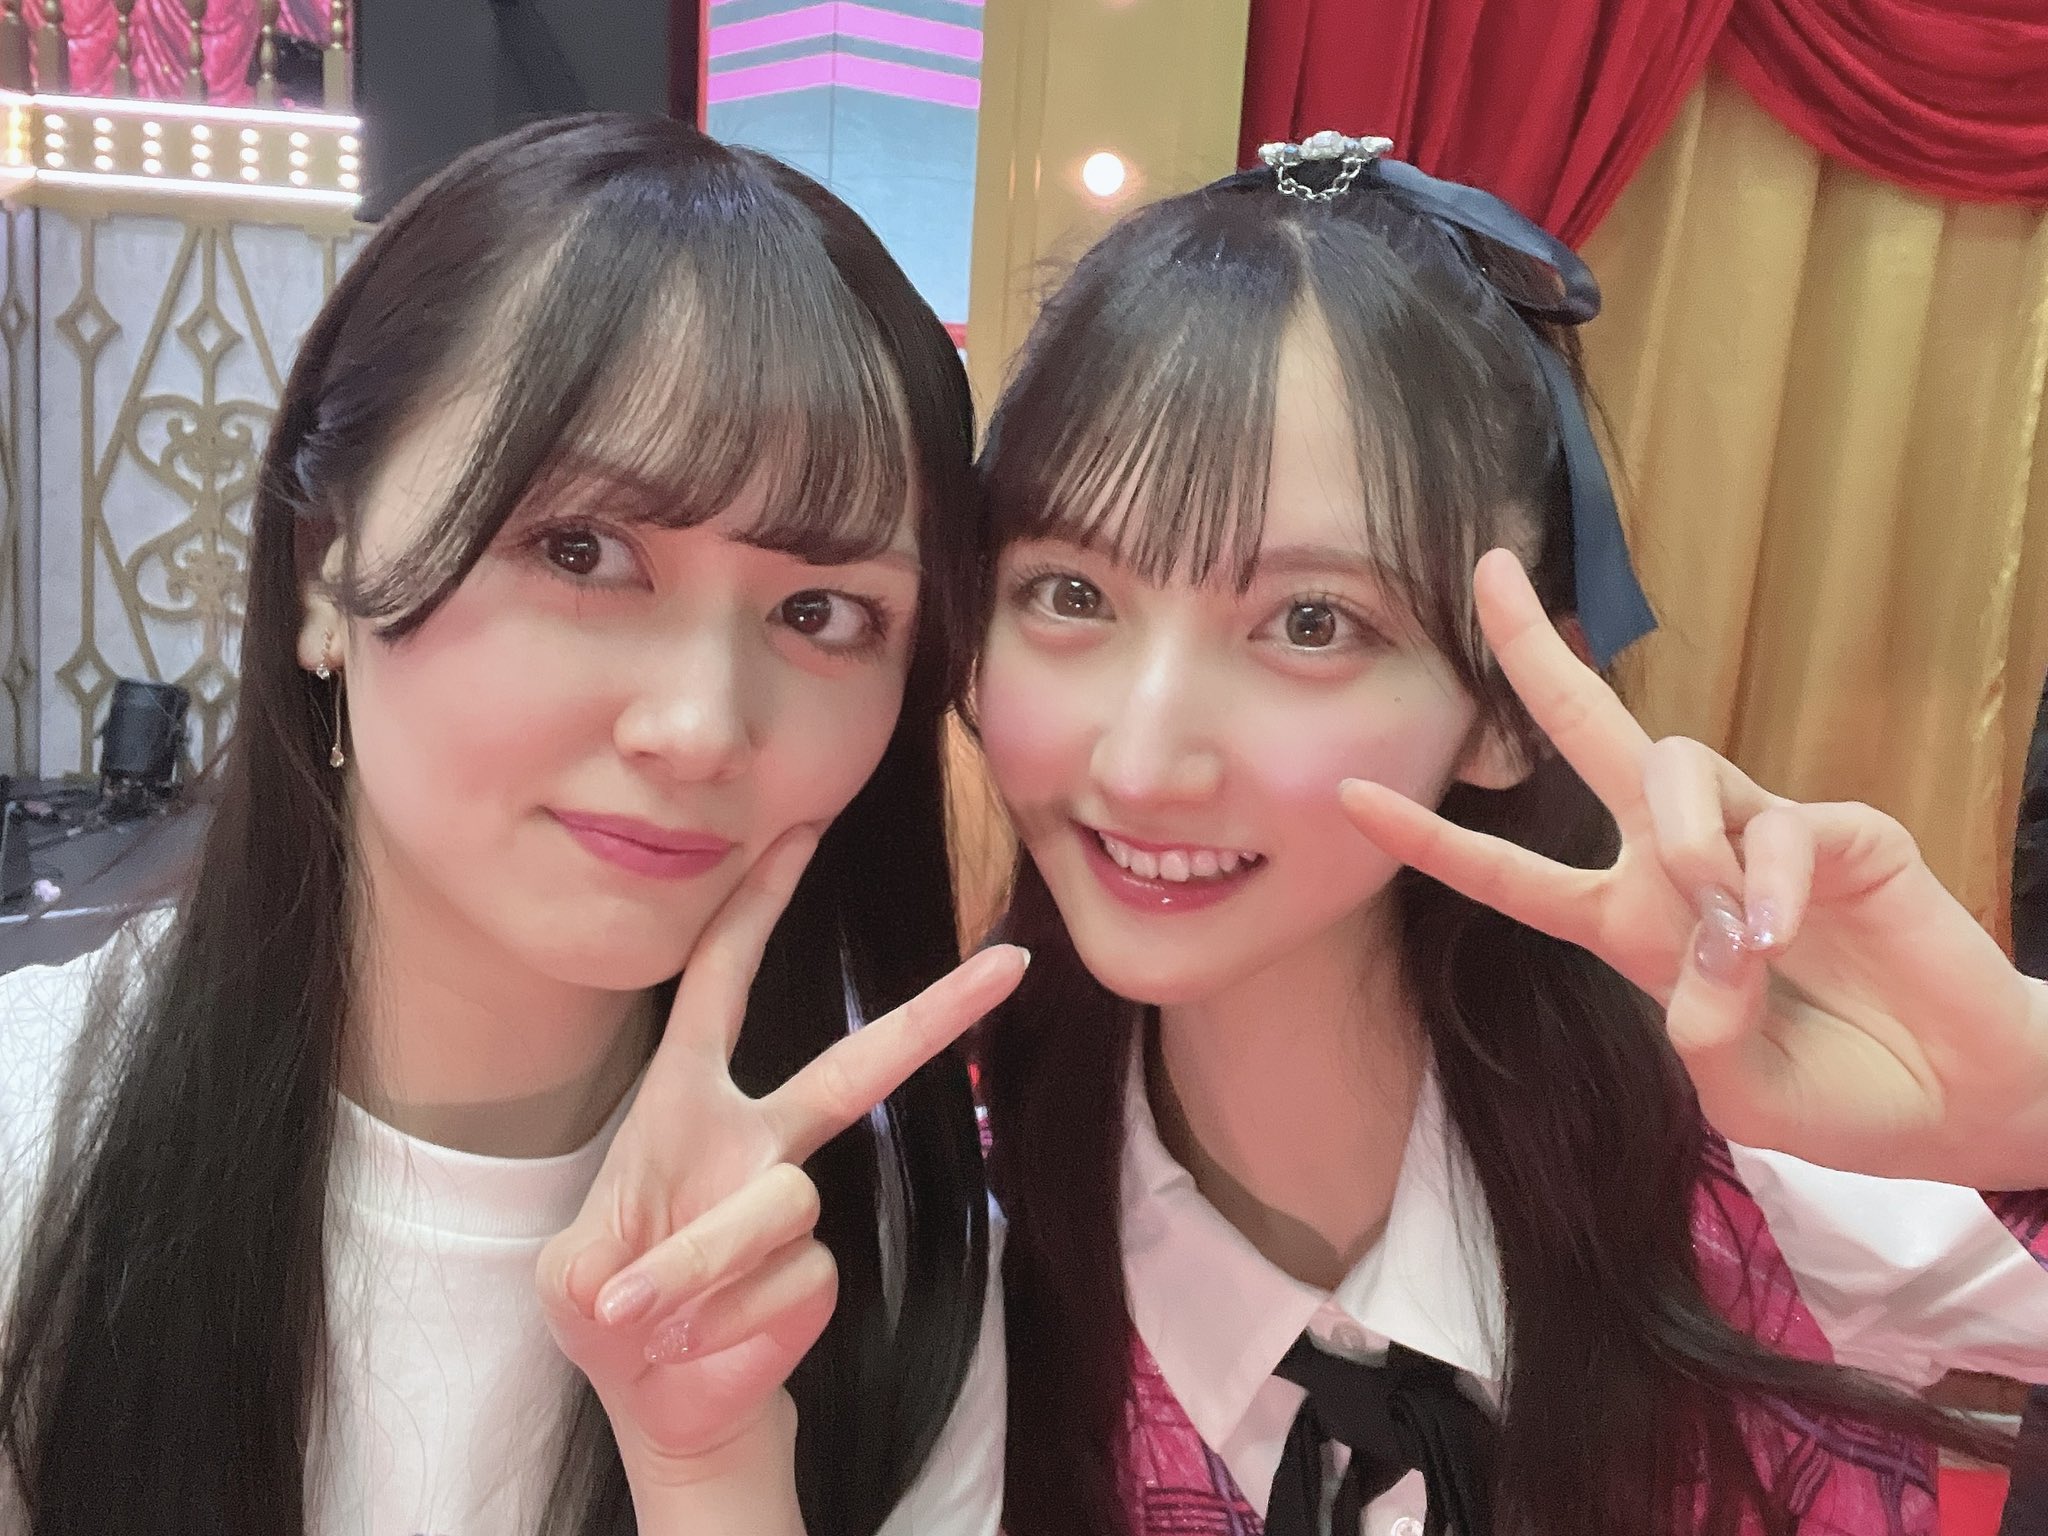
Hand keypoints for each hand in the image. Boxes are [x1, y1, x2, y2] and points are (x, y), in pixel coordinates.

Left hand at [537, 827, 1028, 1496]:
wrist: (662, 1402)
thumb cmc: (610, 1306)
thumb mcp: (573, 1281)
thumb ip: (615, 1266)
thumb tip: (660, 1281)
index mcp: (684, 1102)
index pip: (719, 980)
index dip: (755, 905)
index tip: (800, 829)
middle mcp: (756, 1140)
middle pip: (856, 1063)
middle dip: (934, 1014)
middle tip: (1009, 963)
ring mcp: (795, 1205)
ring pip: (776, 1206)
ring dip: (697, 1270)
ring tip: (652, 1313)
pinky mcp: (821, 1272)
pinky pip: (789, 1279)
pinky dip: (726, 1319)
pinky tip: (704, 1340)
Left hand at [1338, 548, 2047, 1187]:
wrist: (1957, 1102)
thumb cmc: (1837, 1097)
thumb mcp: (1740, 1093)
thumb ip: (1704, 1034)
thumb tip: (1709, 951)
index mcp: (1629, 924)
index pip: (1512, 873)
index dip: (1432, 839)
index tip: (1349, 795)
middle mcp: (1680, 862)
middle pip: (1588, 733)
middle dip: (1531, 656)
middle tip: (1483, 571)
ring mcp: (1756, 836)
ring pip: (1675, 767)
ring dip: (1685, 842)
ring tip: (1734, 931)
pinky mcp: (1837, 831)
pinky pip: (1778, 825)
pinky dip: (1767, 880)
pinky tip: (1784, 935)